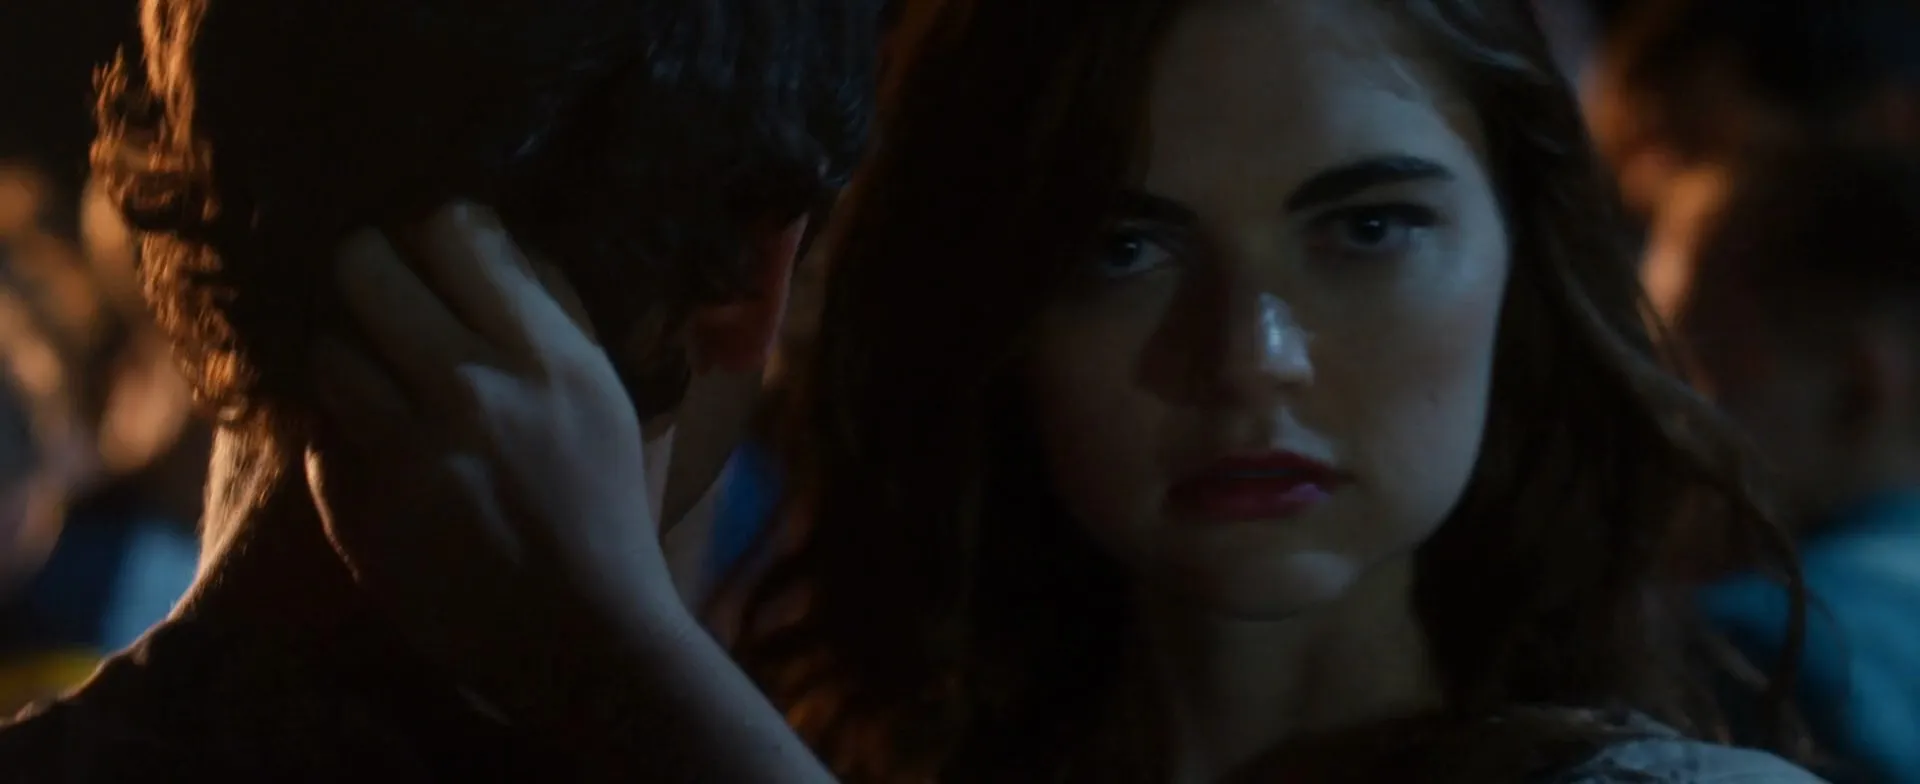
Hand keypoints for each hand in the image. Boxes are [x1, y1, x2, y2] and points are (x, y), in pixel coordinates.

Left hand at [305, 202, 684, 714]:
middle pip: (365, 267)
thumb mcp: (610, 396)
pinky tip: (372, 444)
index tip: (439, 251)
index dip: (439, 229)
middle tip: (379, 290)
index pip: (456, 230)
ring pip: (327, 348)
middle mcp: (472, 389)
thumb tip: (498, 242)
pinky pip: (320, 434)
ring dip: (346, 352)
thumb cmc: (607, 508)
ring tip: (371, 372)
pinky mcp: (363, 511)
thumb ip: (559, 313)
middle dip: (367, 268)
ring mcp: (408, 453)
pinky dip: (340, 432)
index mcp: (548, 356)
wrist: (584, 637)